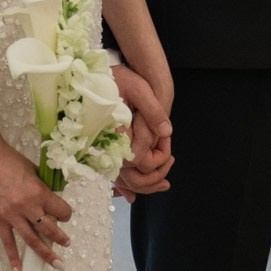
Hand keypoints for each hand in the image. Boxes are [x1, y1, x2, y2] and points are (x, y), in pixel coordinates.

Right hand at [0, 140, 72, 270]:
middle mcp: (27, 206)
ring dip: (46, 254)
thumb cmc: (10, 160)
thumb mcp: (34, 170)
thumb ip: (44, 186)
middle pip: (49, 229)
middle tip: (67, 244)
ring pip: (32, 240)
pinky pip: (7, 244)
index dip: (66, 214)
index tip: (65, 215)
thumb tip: (55, 196)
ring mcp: (11, 215)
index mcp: (38, 192)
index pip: (60, 211)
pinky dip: (13, 260)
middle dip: (61, 238)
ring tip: (57, 264)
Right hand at [112, 63, 172, 193]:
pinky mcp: (102, 151)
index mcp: (116, 133)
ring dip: (144, 185)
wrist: (99, 76)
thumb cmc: (119, 80)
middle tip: (170, 161)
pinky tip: (132, 194)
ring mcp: (102, 151)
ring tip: (163, 182)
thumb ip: (153, 112)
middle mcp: (106, 146)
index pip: (140, 160)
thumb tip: (167, 132)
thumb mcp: (139, 90)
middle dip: (155, 177)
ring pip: (124, 181)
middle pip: (133, 178)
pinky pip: (113, 176)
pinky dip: (125, 187)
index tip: (167, 142)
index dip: (159, 156)